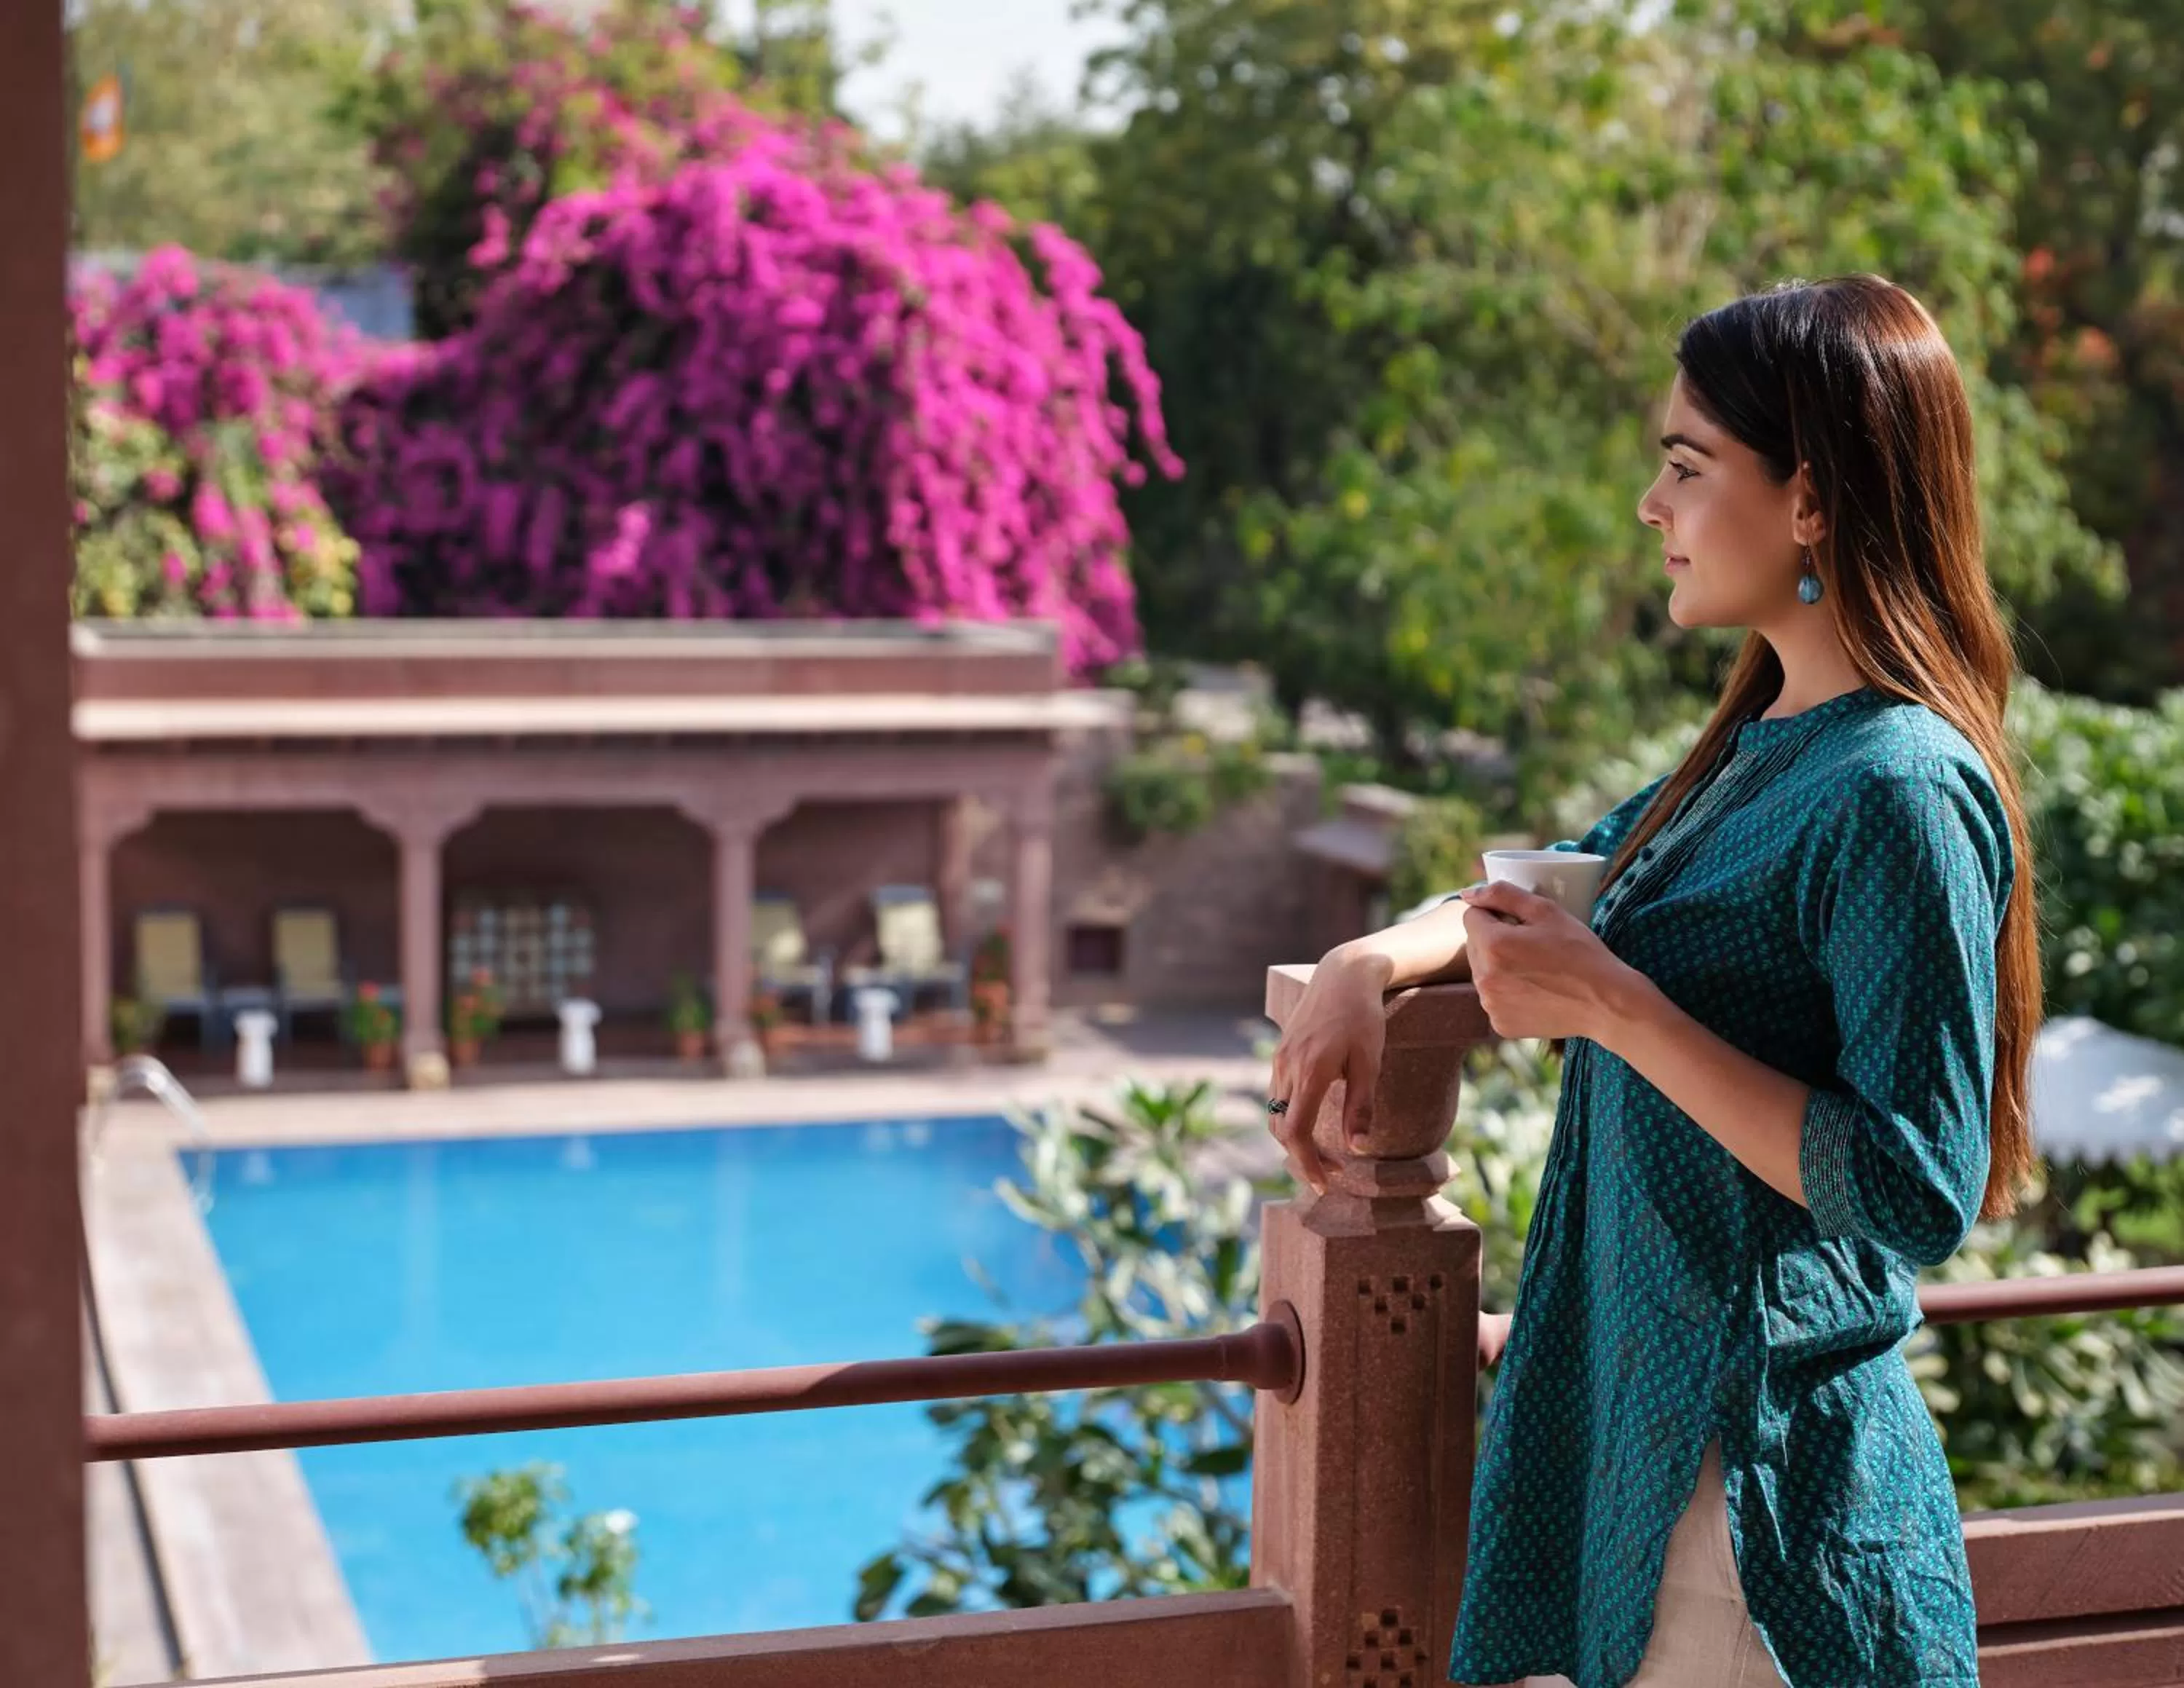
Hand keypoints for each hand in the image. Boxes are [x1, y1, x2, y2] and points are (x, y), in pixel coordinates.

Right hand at [1265, 948, 1387, 1193]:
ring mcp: (1280, 1060)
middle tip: (1332, 1173)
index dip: (1306, 1164)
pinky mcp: (1281, 1053)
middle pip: (1281, 1129)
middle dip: (1302, 1157)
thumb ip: (1361, 1106)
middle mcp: (1288, 1068)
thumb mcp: (1370, 1062)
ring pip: (1275, 1114)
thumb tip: (1357, 1149)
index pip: (1296, 1132)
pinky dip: (1289, 1117)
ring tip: (1323, 1153)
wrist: (1343, 975)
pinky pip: (1277, 1096)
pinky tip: (1312, 1119)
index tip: (1324, 1185)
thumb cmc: (1363, 1017)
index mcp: (1311, 1073)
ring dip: (1294, 1139)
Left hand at [1457, 880, 1641, 1043]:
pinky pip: (1494, 998)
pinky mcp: (1500, 1024)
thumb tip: (1467, 893)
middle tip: (1532, 945)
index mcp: (1492, 945)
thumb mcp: (1546, 911)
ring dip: (1498, 966)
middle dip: (1494, 939)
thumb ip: (1502, 894)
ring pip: (1482, 972)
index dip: (1496, 915)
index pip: (1472, 917)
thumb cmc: (1580, 952)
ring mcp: (1490, 1005)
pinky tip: (1535, 991)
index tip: (1521, 924)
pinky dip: (1508, 992)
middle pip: (1475, 945)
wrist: (1605, 1003)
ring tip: (1535, 968)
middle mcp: (1483, 979)